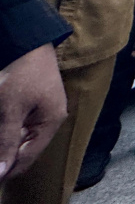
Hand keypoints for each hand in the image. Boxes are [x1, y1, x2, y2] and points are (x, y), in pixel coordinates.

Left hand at [0, 44, 66, 181]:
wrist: (29, 42)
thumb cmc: (22, 74)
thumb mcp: (10, 109)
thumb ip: (6, 141)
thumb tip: (1, 172)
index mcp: (51, 123)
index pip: (27, 158)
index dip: (6, 170)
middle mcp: (50, 120)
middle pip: (23, 148)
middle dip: (4, 153)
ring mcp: (43, 111)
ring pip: (19, 137)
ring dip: (4, 140)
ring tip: (0, 121)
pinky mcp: (34, 103)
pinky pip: (19, 124)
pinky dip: (6, 128)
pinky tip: (1, 123)